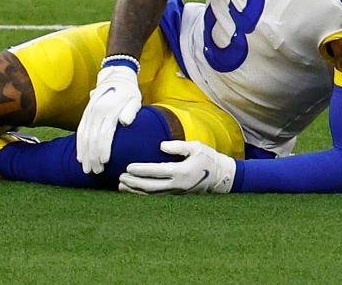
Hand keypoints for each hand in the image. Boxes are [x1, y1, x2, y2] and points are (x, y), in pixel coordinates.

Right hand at [76, 63, 142, 173]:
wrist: (116, 76)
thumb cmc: (129, 92)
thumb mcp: (135, 98)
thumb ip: (131, 111)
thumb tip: (125, 122)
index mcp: (109, 109)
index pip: (105, 133)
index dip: (104, 148)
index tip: (105, 162)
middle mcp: (96, 111)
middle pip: (92, 138)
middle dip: (93, 156)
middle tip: (96, 172)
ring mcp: (89, 112)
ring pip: (84, 137)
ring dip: (85, 154)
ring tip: (87, 169)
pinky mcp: (86, 113)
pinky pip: (80, 131)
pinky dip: (79, 145)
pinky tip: (80, 157)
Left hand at [118, 140, 236, 193]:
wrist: (221, 177)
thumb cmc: (208, 158)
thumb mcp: (196, 147)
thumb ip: (178, 146)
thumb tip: (160, 146)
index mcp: (181, 172)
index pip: (156, 172)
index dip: (141, 170)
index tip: (128, 167)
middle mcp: (177, 185)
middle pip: (150, 186)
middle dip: (133, 183)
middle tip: (120, 177)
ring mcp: (176, 192)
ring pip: (151, 194)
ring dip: (135, 191)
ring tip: (121, 186)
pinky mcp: (176, 195)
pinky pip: (156, 196)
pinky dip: (143, 195)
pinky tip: (133, 192)